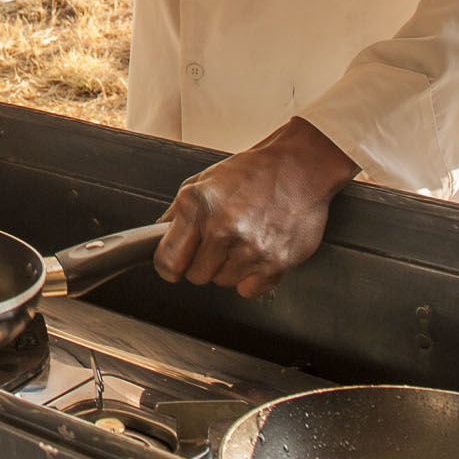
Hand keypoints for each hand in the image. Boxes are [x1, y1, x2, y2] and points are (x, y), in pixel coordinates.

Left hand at [153, 119, 357, 298]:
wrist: (300, 168)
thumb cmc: (252, 172)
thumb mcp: (204, 181)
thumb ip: (178, 211)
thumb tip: (159, 236)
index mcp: (197, 207)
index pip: (167, 262)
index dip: (168, 265)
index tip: (174, 262)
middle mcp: (221, 230)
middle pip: (195, 276)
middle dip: (201, 263)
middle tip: (217, 243)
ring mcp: (249, 250)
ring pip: (223, 282)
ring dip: (228, 267)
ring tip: (243, 239)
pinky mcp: (275, 265)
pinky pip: (248, 290)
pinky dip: (251, 277)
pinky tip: (257, 251)